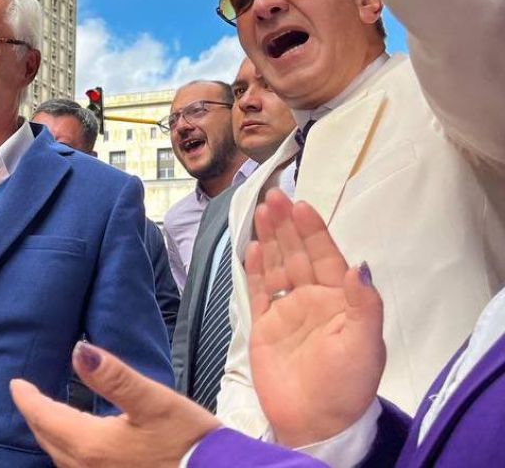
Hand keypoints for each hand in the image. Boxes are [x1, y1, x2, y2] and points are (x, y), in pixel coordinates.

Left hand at [11, 342, 219, 466]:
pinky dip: (69, 451)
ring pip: (62, 457)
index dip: (27, 399)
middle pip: (48, 439)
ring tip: (49, 416)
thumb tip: (77, 351)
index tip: (16, 384)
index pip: (44, 418)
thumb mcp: (154, 400)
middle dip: (35, 417)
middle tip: (28, 397)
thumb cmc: (189, 442)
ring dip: (51, 436)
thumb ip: (113, 377)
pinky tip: (81, 444)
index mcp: (90, 445)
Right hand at [245, 189, 383, 446]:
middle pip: (297, 254)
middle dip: (287, 225)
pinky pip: (259, 290)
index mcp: (340, 300)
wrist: (315, 421)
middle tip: (274, 196)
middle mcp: (313, 300)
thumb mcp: (366, 344)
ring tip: (262, 211)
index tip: (302, 206)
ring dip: (270, 238)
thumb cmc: (347, 385)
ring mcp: (287, 312)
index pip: (325, 256)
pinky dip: (255, 268)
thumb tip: (358, 265)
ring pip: (277, 265)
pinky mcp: (264, 326)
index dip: (314, 230)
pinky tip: (252, 247)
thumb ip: (364, 303)